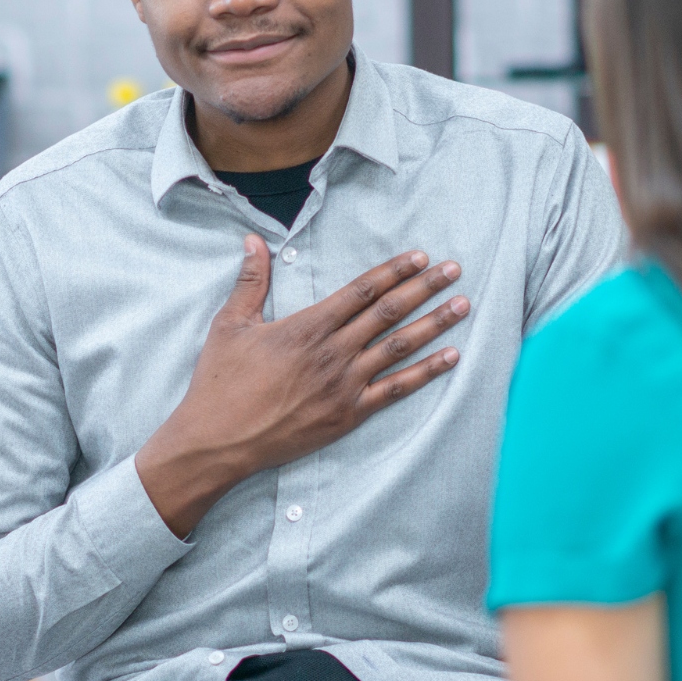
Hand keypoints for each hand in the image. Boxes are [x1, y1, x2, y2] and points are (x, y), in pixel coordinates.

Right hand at [137, 239, 467, 534]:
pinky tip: (450, 358)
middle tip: (454, 270)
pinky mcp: (348, 415)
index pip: (362, 290)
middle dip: (425, 288)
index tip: (420, 257)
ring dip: (434, 324)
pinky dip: (426, 373)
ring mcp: (344, 385)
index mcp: (307, 326)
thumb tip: (254, 240)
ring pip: (400, 347)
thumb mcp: (229, 324)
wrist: (218, 440)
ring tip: (462, 305)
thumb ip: (251, 281)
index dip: (394, 271)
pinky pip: (396, 391)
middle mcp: (333, 352)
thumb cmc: (220, 382)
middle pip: (390, 313)